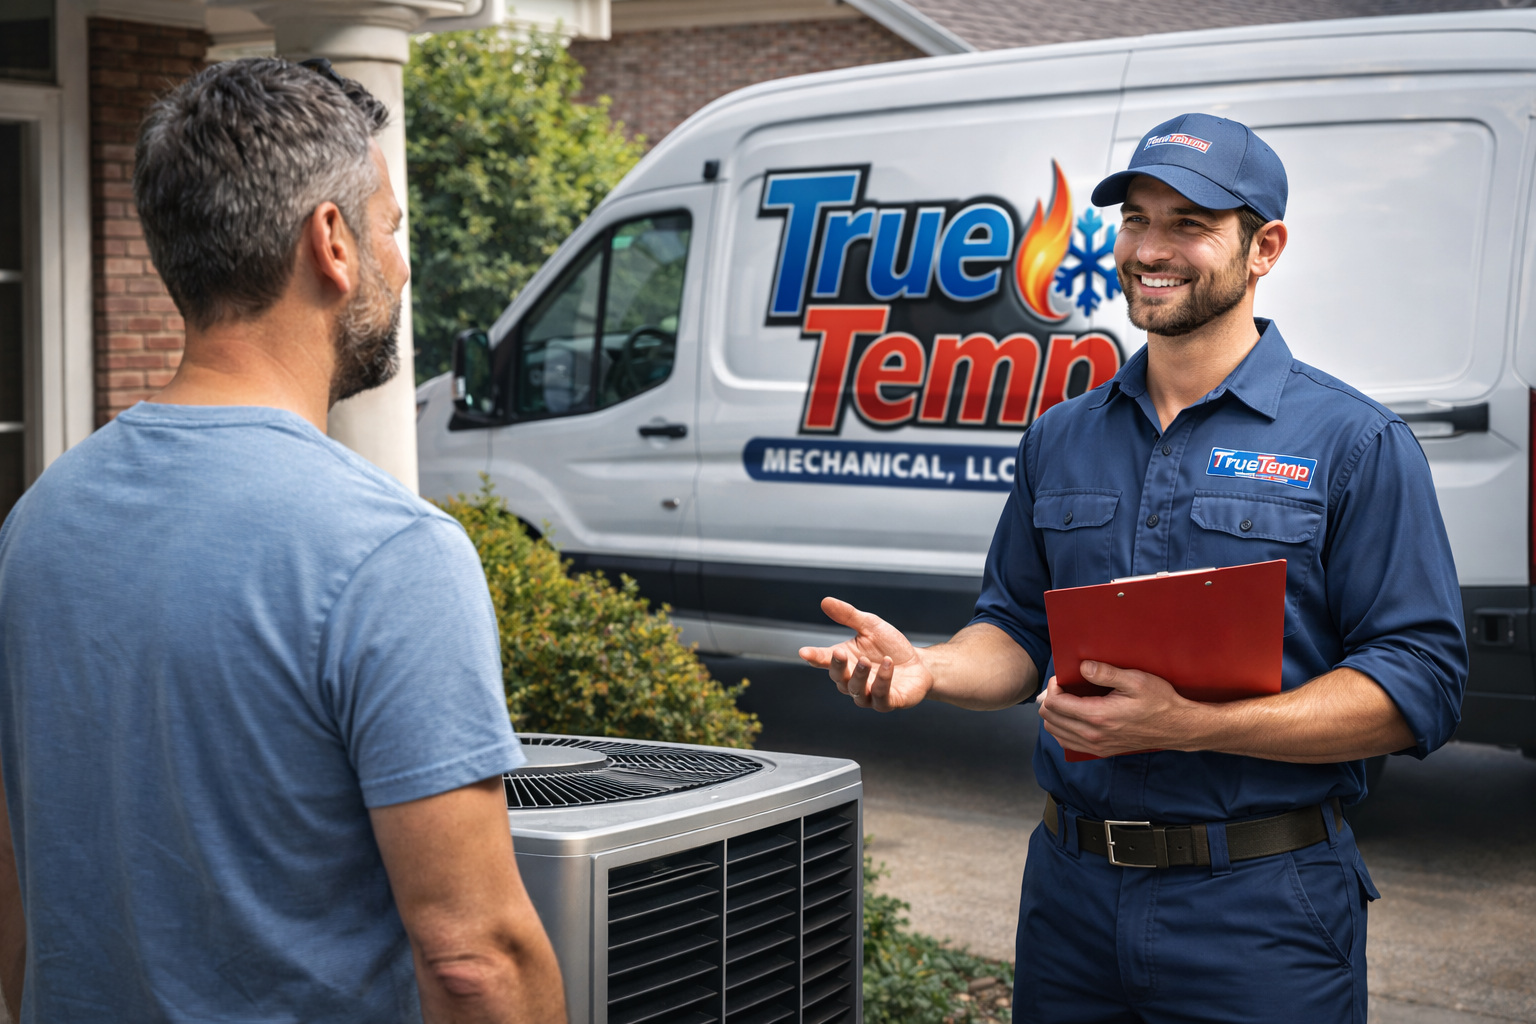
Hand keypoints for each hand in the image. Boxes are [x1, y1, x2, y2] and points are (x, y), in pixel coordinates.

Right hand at [798, 597, 933, 710]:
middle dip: (838, 667)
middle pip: (838, 678)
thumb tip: (825, 601)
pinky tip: (888, 664)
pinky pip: (880, 697)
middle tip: (840, 653)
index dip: (814, 657)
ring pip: (856, 691)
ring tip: (866, 660)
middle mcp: (853, 681)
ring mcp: (869, 695)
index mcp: (845, 661)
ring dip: (859, 676)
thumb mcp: (870, 625)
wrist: (919, 664)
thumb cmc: (890, 646)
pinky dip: (882, 681)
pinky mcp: (888, 702)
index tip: (804, 652)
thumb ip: (848, 616)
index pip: (824, 661)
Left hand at [1036, 660, 1203, 755]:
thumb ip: (1106, 673)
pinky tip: (1073, 716)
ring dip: (1055, 715)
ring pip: (1055, 733)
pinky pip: (1068, 743)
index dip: (1053, 687)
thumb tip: (1083, 667)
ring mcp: (1096, 746)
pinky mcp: (1101, 751)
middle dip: (1050, 700)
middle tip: (1063, 686)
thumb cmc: (1160, 701)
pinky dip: (1063, 729)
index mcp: (1098, 716)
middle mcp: (1093, 735)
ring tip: (1066, 699)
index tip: (1063, 677)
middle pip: (1050, 719)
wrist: (1177, 727)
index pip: (1055, 705)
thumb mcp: (1136, 680)